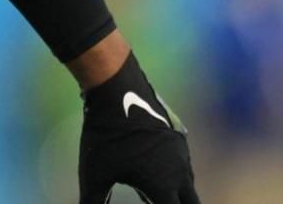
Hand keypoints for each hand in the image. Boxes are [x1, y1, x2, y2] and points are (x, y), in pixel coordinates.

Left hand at [78, 53, 200, 203]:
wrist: (119, 90)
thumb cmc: (105, 135)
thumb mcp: (93, 174)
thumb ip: (92, 202)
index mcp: (163, 186)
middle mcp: (179, 172)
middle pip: (190, 202)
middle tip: (161, 201)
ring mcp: (181, 152)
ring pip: (187, 183)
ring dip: (177, 194)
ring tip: (158, 196)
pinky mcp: (177, 137)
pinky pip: (182, 164)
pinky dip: (174, 176)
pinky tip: (156, 173)